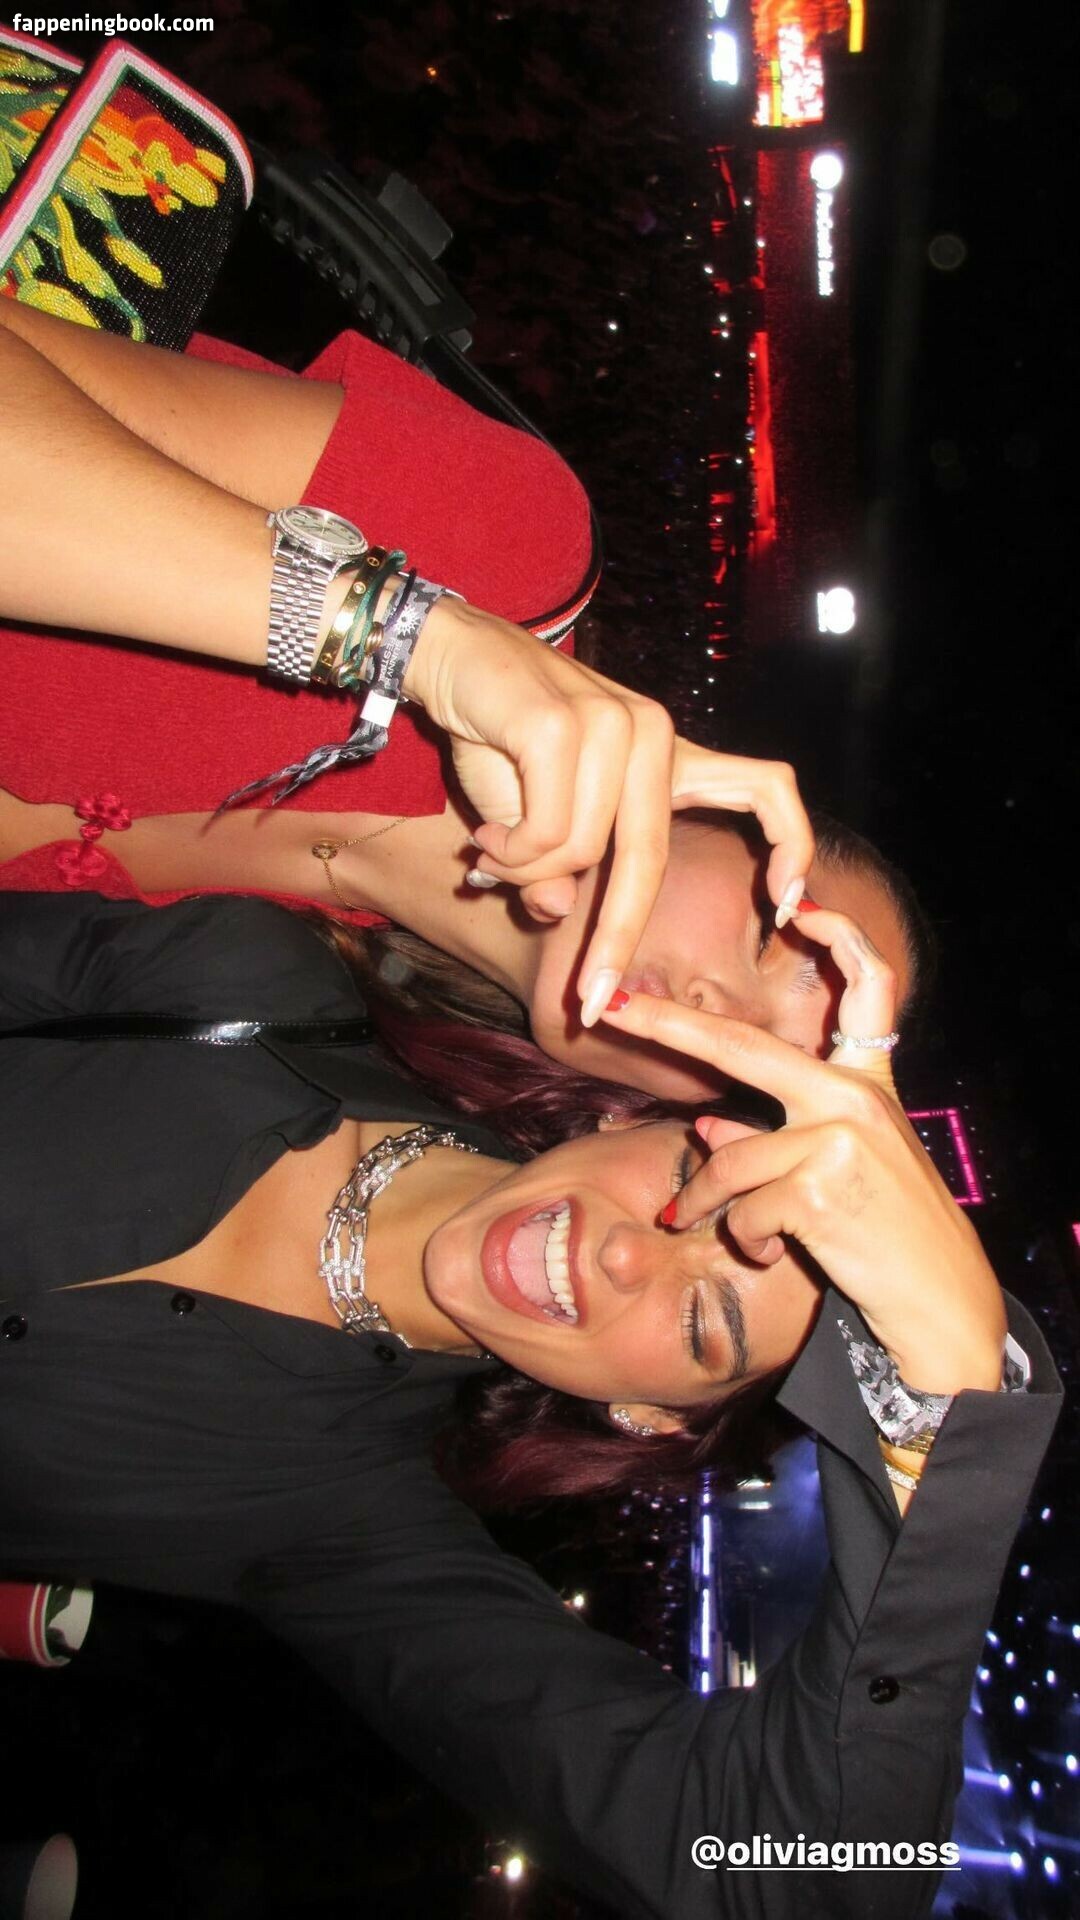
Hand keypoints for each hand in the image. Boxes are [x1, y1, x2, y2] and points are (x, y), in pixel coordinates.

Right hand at [405, 597, 814, 1020]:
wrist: (446, 654)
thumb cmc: (496, 736)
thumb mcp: (537, 818)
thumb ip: (559, 868)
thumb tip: (556, 910)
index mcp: (667, 753)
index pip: (766, 787)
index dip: (793, 844)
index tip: (783, 905)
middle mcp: (653, 732)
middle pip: (651, 858)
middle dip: (617, 939)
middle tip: (589, 1001)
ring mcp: (612, 723)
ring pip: (583, 850)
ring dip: (527, 871)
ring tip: (491, 854)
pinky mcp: (561, 725)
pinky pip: (545, 832)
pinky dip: (509, 852)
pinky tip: (483, 838)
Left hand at [601, 904, 1005, 1397]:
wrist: (940, 1302)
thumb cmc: (887, 1238)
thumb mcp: (838, 1173)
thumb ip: (779, 1140)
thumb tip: (708, 1128)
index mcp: (870, 1082)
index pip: (867, 990)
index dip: (839, 940)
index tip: (800, 904)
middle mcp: (854, 1096)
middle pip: (742, 1047)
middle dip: (666, 1025)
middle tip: (609, 1005)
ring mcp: (838, 1137)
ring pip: (727, 1157)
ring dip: (707, 1200)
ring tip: (711, 1226)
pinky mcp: (817, 1187)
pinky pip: (741, 1207)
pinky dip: (743, 1237)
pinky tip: (772, 1255)